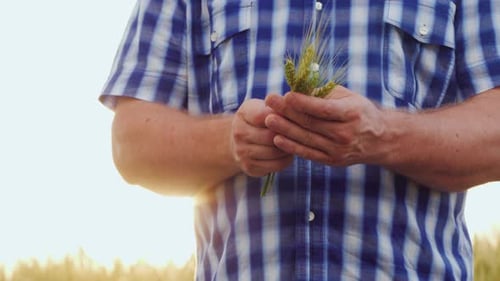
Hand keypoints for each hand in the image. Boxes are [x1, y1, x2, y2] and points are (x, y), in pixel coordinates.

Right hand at [230, 99, 293, 176]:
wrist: (239, 141)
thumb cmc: (259, 120)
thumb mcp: (263, 107)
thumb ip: (277, 106)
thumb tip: (299, 108)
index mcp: (243, 114)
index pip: (265, 116)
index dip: (282, 117)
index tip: (295, 116)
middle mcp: (239, 133)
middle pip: (271, 135)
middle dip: (288, 134)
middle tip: (302, 132)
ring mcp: (242, 152)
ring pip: (275, 152)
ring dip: (289, 148)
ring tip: (297, 142)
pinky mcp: (250, 167)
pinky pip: (276, 165)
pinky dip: (287, 159)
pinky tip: (289, 152)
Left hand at [264, 86, 388, 166]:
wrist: (379, 140)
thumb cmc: (359, 112)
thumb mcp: (348, 97)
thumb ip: (324, 93)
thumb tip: (297, 89)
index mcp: (351, 113)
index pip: (323, 109)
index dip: (303, 103)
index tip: (286, 95)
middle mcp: (345, 133)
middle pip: (311, 123)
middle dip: (287, 112)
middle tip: (270, 102)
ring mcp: (338, 150)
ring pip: (306, 138)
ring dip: (285, 129)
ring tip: (268, 119)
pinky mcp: (332, 161)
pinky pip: (308, 154)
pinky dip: (291, 146)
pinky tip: (277, 138)